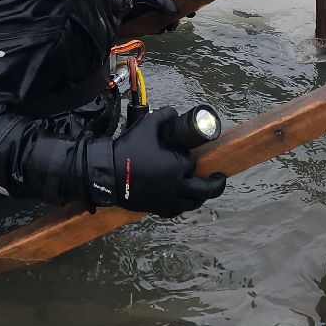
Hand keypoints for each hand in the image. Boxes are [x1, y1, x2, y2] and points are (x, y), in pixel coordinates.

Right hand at [102, 107, 225, 216]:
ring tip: (204, 190)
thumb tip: (174, 114)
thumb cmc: (127, 150)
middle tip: (220, 178)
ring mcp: (165, 200)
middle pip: (203, 190)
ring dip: (200, 196)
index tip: (188, 152)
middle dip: (215, 184)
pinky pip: (175, 210)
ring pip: (191, 204)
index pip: (192, 162)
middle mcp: (174, 187)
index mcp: (175, 167)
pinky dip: (182, 205)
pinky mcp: (155, 208)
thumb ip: (164, 117)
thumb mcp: (146, 125)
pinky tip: (183, 200)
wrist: (105, 173)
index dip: (191, 156)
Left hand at [119, 0, 180, 32]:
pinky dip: (157, 30)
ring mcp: (151, 12)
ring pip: (165, 20)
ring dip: (167, 26)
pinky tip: (155, 30)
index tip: (192, 13)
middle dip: (174, 19)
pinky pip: (156, 27)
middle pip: (172, 12)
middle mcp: (157, 2)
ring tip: (164, 28)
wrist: (114, 7)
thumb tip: (175, 11)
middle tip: (172, 26)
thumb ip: (162, 2)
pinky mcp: (145, 21)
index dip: (185, 3)